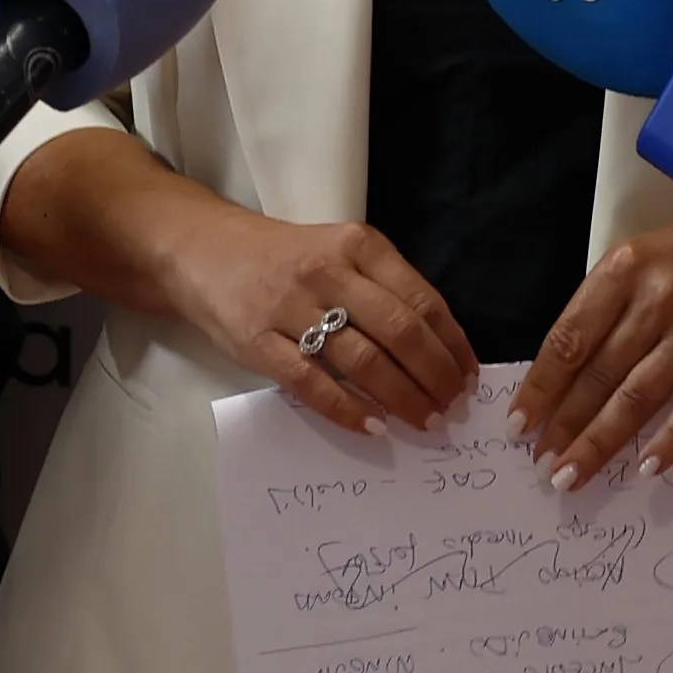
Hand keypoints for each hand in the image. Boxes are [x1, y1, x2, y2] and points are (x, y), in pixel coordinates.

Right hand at [157, 201, 477, 437]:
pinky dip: (349, 410)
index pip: (421, 299)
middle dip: (435, 377)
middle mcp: (328, 272)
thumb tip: (439, 348)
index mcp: (358, 245)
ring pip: (363, 360)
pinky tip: (374, 427)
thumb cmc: (285, 258)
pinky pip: (312, 384)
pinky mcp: (259, 342)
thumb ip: (383, 288)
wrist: (204, 251)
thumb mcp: (339, 251)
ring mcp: (291, 307)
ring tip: (424, 421)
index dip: (452, 344)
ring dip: (402, 398)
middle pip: (400, 331)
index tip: (468, 377)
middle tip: (452, 408)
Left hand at [518, 207, 672, 487]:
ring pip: (640, 395)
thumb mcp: (637, 259)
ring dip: (602, 440)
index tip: (519, 423)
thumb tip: (562, 375)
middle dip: (565, 424)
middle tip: (542, 464)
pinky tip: (647, 466)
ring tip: (573, 474)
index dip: (540, 386)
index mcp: (624, 268)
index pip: (570, 338)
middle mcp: (659, 298)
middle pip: (600, 373)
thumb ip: (604, 308)